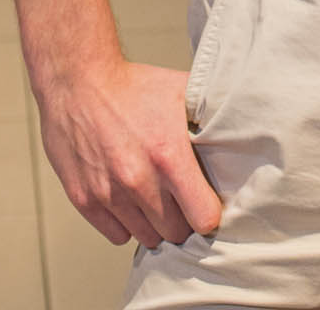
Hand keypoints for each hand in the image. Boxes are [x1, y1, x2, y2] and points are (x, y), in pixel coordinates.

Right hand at [35, 58, 222, 249]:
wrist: (79, 81)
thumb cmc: (133, 86)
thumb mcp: (180, 92)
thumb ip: (209, 118)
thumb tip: (240, 129)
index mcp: (169, 155)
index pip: (204, 218)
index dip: (209, 213)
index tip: (207, 203)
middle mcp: (139, 180)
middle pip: (176, 233)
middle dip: (182, 218)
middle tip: (179, 198)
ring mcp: (109, 193)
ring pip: (147, 238)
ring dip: (154, 222)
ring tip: (154, 196)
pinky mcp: (85, 200)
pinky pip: (117, 235)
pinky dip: (126, 223)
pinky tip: (129, 199)